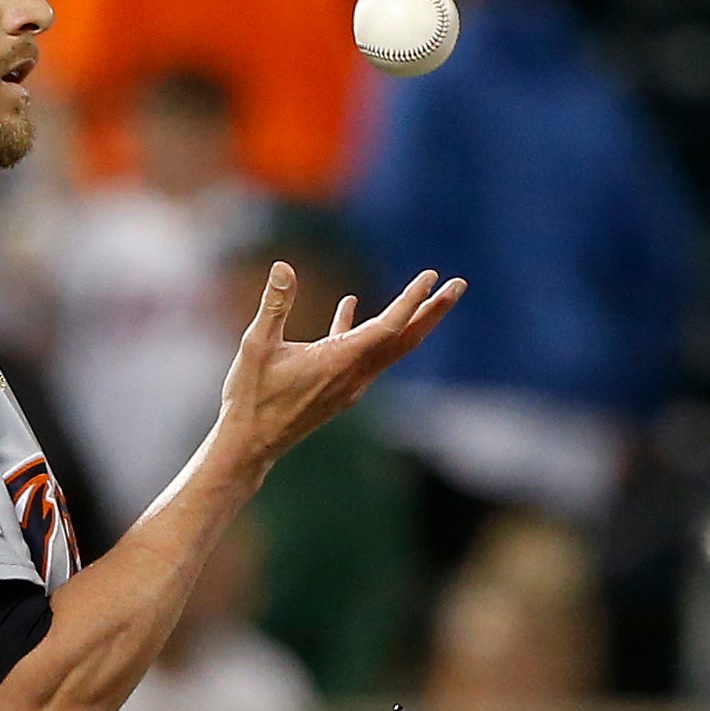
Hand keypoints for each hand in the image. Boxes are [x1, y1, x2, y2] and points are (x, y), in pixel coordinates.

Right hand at [220, 262, 464, 478]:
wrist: (250, 443)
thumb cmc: (251, 395)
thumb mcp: (256, 345)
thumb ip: (274, 305)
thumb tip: (284, 267)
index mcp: (339, 361)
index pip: (388, 326)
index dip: (411, 300)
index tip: (431, 276)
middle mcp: (354, 374)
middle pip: (405, 339)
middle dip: (433, 311)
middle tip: (459, 285)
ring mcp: (350, 384)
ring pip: (390, 347)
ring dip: (409, 320)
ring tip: (427, 294)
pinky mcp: (339, 387)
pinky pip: (363, 353)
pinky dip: (365, 328)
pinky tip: (350, 304)